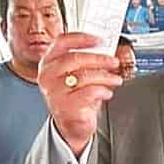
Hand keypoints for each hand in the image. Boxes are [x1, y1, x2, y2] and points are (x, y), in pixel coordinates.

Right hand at [37, 33, 121, 154]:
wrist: (71, 125)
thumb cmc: (75, 97)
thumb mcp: (77, 76)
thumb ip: (87, 63)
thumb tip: (109, 51)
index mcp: (48, 62)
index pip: (62, 42)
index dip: (82, 38)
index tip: (100, 40)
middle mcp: (47, 75)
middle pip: (75, 58)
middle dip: (99, 59)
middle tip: (114, 62)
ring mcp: (54, 91)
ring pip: (84, 76)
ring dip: (105, 76)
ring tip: (116, 79)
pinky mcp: (65, 106)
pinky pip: (89, 92)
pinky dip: (102, 91)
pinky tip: (107, 93)